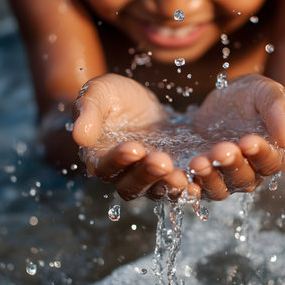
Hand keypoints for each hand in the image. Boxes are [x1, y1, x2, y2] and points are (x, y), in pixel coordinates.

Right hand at [72, 74, 197, 200]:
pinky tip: (206, 171)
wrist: (142, 106)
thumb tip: (79, 135)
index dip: (119, 160)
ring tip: (188, 169)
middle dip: (148, 174)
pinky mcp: (174, 175)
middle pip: (134, 186)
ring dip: (173, 183)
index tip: (133, 146)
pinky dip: (195, 181)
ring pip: (160, 190)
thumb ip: (88, 111)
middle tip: (162, 160)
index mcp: (101, 159)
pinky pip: (183, 185)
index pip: (106, 168)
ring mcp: (151, 179)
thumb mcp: (99, 94)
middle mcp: (125, 176)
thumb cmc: (115, 98)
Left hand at [189, 74, 284, 199]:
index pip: (270, 162)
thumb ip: (278, 110)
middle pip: (242, 179)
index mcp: (268, 155)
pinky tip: (173, 172)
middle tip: (221, 149)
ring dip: (207, 177)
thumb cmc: (246, 97)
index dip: (261, 153)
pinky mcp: (194, 179)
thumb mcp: (264, 92)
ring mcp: (219, 180)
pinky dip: (181, 184)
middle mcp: (246, 174)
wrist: (213, 105)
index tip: (249, 140)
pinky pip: (189, 188)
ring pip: (216, 189)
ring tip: (197, 161)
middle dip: (231, 165)